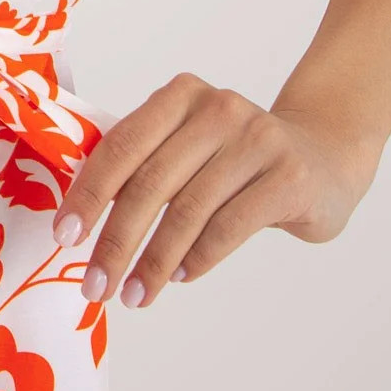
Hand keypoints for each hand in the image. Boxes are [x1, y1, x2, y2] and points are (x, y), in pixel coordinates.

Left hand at [49, 72, 376, 306]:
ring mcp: (256, 139)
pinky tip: (178, 277)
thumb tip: (79, 216)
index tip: (65, 236)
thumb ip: (144, 163)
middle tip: (95, 285)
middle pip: (150, 183)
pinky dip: (197, 259)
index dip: (89, 194)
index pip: (121, 145)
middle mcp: (217, 109)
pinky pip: (228, 227)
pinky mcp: (288, 175)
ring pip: (188, 211)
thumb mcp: (189, 145)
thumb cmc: (237, 159)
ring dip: (154, 262)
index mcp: (180, 95)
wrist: (325, 156)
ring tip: (134, 295)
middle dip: (116, 241)